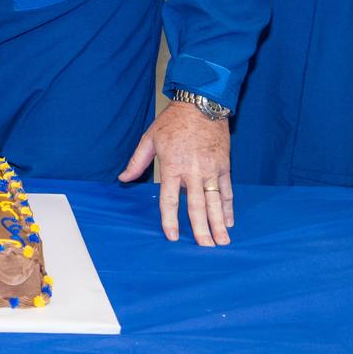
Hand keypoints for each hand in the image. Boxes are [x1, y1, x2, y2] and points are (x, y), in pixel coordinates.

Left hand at [119, 100, 232, 246]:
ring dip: (219, 223)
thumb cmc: (172, 122)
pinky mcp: (225, 166)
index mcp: (172, 166)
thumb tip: (123, 179)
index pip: (170, 200)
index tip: (172, 237)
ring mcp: (211, 170)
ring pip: (215, 202)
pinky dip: (228, 207)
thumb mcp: (149, 139)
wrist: (200, 105)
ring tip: (223, 241)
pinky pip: (227, 190)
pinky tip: (229, 221)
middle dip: (201, 229)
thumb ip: (137, 162)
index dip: (170, 220)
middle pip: (197, 206)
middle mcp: (193, 171)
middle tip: (206, 248)